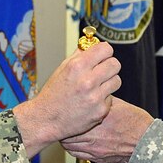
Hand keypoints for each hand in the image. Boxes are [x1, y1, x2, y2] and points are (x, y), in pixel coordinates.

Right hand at [14, 43, 120, 157]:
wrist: (46, 119)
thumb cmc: (53, 93)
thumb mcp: (62, 69)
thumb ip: (79, 54)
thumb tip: (93, 42)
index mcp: (77, 66)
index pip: (106, 49)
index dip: (105, 52)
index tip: (102, 56)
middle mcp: (87, 81)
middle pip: (115, 64)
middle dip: (109, 66)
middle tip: (102, 71)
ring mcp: (95, 97)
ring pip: (116, 81)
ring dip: (109, 82)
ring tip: (97, 87)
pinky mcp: (100, 111)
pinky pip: (111, 98)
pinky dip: (103, 99)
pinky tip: (91, 102)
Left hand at [60, 97, 152, 162]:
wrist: (148, 143)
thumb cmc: (137, 124)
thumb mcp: (119, 105)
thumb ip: (102, 101)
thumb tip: (93, 93)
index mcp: (98, 120)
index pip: (72, 118)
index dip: (66, 114)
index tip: (65, 111)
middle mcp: (94, 137)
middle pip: (67, 133)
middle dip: (64, 128)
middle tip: (63, 122)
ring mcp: (95, 150)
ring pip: (69, 146)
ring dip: (67, 139)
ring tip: (68, 133)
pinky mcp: (98, 158)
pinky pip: (78, 155)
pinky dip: (74, 149)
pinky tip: (76, 144)